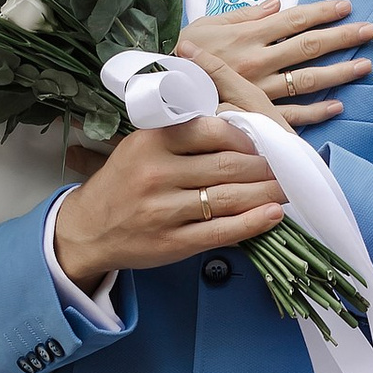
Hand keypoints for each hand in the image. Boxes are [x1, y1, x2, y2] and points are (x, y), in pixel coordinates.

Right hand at [53, 117, 284, 284]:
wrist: (87, 229)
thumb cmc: (123, 183)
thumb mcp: (141, 146)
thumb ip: (181, 136)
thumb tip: (238, 131)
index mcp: (151, 142)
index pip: (212, 130)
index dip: (245, 138)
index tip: (261, 145)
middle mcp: (157, 173)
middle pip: (228, 165)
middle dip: (265, 167)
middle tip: (284, 168)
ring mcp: (164, 210)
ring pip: (230, 198)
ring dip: (266, 193)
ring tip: (286, 190)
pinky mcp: (172, 242)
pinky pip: (221, 230)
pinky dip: (253, 223)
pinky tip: (273, 215)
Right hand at [175, 0, 371, 125]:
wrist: (159, 94)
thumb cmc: (182, 56)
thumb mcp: (207, 25)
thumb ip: (244, 14)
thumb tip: (277, 3)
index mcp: (247, 36)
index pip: (294, 19)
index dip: (322, 12)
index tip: (346, 7)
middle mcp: (258, 61)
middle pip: (308, 46)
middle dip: (342, 37)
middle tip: (369, 31)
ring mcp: (259, 90)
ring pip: (306, 79)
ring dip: (338, 73)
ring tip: (362, 66)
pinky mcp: (255, 115)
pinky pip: (291, 114)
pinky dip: (316, 112)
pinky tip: (337, 106)